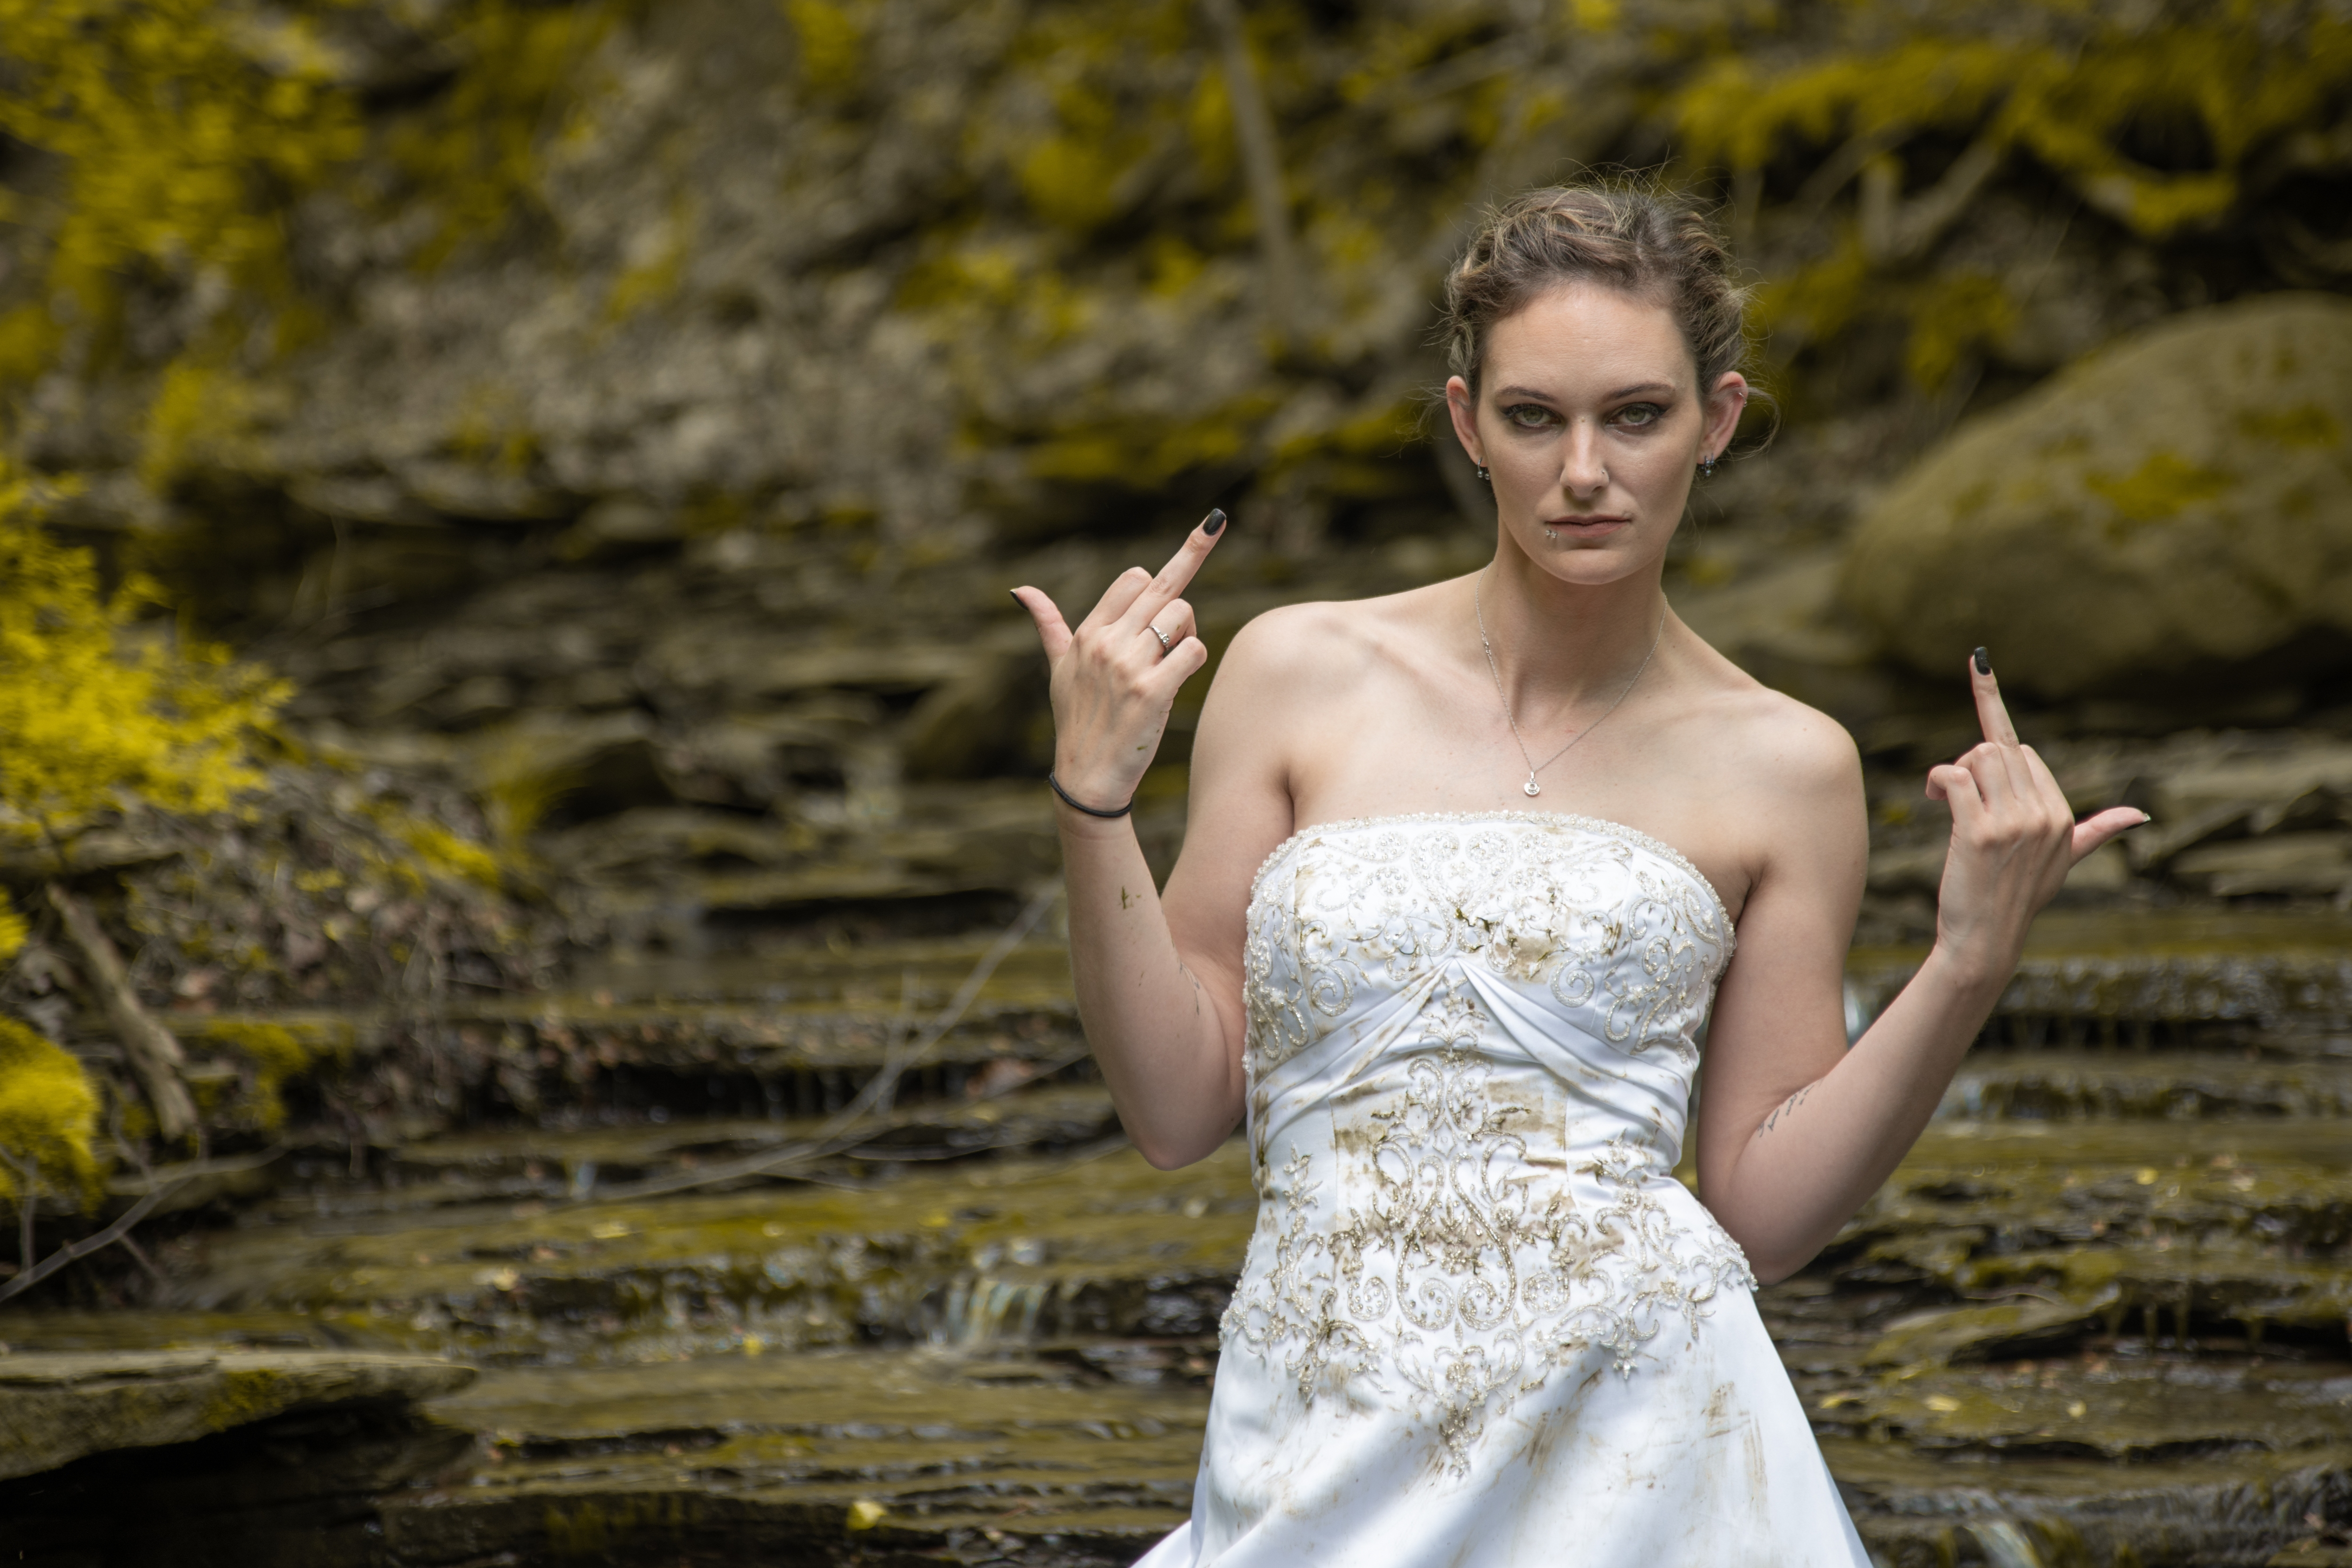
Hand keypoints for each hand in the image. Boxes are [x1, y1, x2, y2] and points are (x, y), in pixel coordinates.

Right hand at [1011, 510, 1225, 813]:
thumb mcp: (1058, 668)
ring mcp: (1126, 665)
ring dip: (1187, 638)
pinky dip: (1194, 662)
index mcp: (1087, 632)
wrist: (1087, 777)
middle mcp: (1105, 642)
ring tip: (1166, 669)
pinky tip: (1174, 683)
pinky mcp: (1150, 691)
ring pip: (1183, 614)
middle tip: (1168, 648)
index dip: (1165, 574)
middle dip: (1178, 611)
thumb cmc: (1078, 720)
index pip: (1134, 577)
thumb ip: (1047, 624)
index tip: (1192, 557)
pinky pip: (1195, 651)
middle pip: (1164, 588)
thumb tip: (1021, 589)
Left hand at [1923, 650, 2145, 980]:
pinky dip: (1937, 781)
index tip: (1978, 661)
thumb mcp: (2063, 863)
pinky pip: (1953, 777)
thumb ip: (2097, 832)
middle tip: (1959, 799)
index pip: (2023, 751)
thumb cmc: (2017, 898)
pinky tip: (1934, 800)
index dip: (1993, 733)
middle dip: (1971, 766)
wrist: (1985, 940)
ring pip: (1976, 757)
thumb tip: (2140, 816)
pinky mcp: (1980, 832)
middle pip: (1998, 750)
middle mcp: (2044, 814)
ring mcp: (2014, 823)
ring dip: (1953, 774)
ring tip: (1947, 803)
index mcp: (2062, 814)